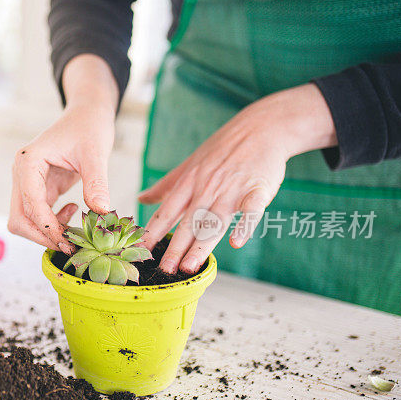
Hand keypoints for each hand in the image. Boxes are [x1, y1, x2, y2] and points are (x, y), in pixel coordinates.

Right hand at [8, 55, 118, 253]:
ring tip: (76, 228)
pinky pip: (38, 215)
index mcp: (28, 161)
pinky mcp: (38, 189)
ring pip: (25, 221)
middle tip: (70, 244)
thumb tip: (101, 211)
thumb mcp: (96, 153)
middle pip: (19, 218)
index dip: (47, 226)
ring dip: (47, 232)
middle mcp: (21, 173)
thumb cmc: (89, 126)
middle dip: (42, 235)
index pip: (30, 203)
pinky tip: (74, 213)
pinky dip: (53, 224)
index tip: (68, 241)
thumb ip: (96, 182)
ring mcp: (27, 182)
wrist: (87, 114)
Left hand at [138, 83, 336, 273]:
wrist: (261, 128)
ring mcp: (231, 189)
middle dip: (175, 248)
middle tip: (164, 271)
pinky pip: (251, 210)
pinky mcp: (257, 189)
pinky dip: (245, 225)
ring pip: (214, 221)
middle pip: (188, 223)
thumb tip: (141, 198)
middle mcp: (206, 188)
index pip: (166, 212)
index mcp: (188, 183)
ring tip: (189, 267)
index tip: (139, 252)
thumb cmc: (222, 149)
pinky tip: (237, 242)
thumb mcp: (189, 165)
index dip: (152, 233)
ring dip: (201, 245)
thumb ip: (166, 185)